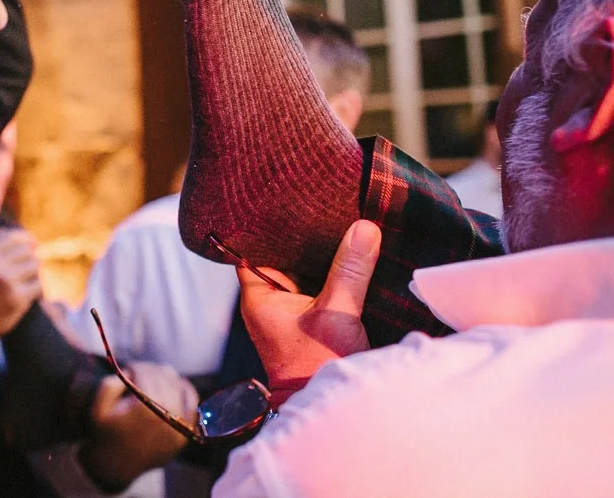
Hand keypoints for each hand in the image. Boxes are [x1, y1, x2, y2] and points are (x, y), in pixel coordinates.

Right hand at [0, 229, 41, 367]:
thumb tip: (26, 237)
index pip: (15, 238)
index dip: (27, 240)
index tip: (33, 245)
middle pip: (28, 252)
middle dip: (30, 261)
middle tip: (26, 274)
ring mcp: (6, 281)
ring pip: (35, 266)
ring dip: (34, 276)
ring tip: (25, 286)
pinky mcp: (18, 297)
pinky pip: (38, 285)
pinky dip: (36, 292)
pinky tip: (28, 298)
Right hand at [79, 362, 196, 490]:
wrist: (117, 466)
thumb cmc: (106, 435)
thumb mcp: (98, 408)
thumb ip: (110, 384)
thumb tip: (131, 372)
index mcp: (143, 408)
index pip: (145, 373)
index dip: (136, 367)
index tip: (129, 368)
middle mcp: (165, 415)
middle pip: (162, 377)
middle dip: (149, 370)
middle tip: (140, 372)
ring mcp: (177, 426)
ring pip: (177, 385)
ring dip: (166, 377)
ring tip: (155, 377)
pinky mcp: (184, 434)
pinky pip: (192, 404)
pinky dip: (186, 391)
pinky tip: (177, 385)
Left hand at [237, 219, 380, 399]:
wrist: (332, 412)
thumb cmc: (318, 365)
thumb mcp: (337, 313)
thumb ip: (350, 270)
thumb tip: (364, 227)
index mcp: (259, 296)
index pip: (250, 248)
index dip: (262, 225)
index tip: (281, 201)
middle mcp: (270, 302)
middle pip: (281, 256)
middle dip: (300, 236)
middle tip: (319, 202)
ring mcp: (292, 312)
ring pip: (303, 271)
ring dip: (319, 255)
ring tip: (338, 219)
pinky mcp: (314, 321)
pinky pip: (320, 287)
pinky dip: (332, 273)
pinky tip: (350, 253)